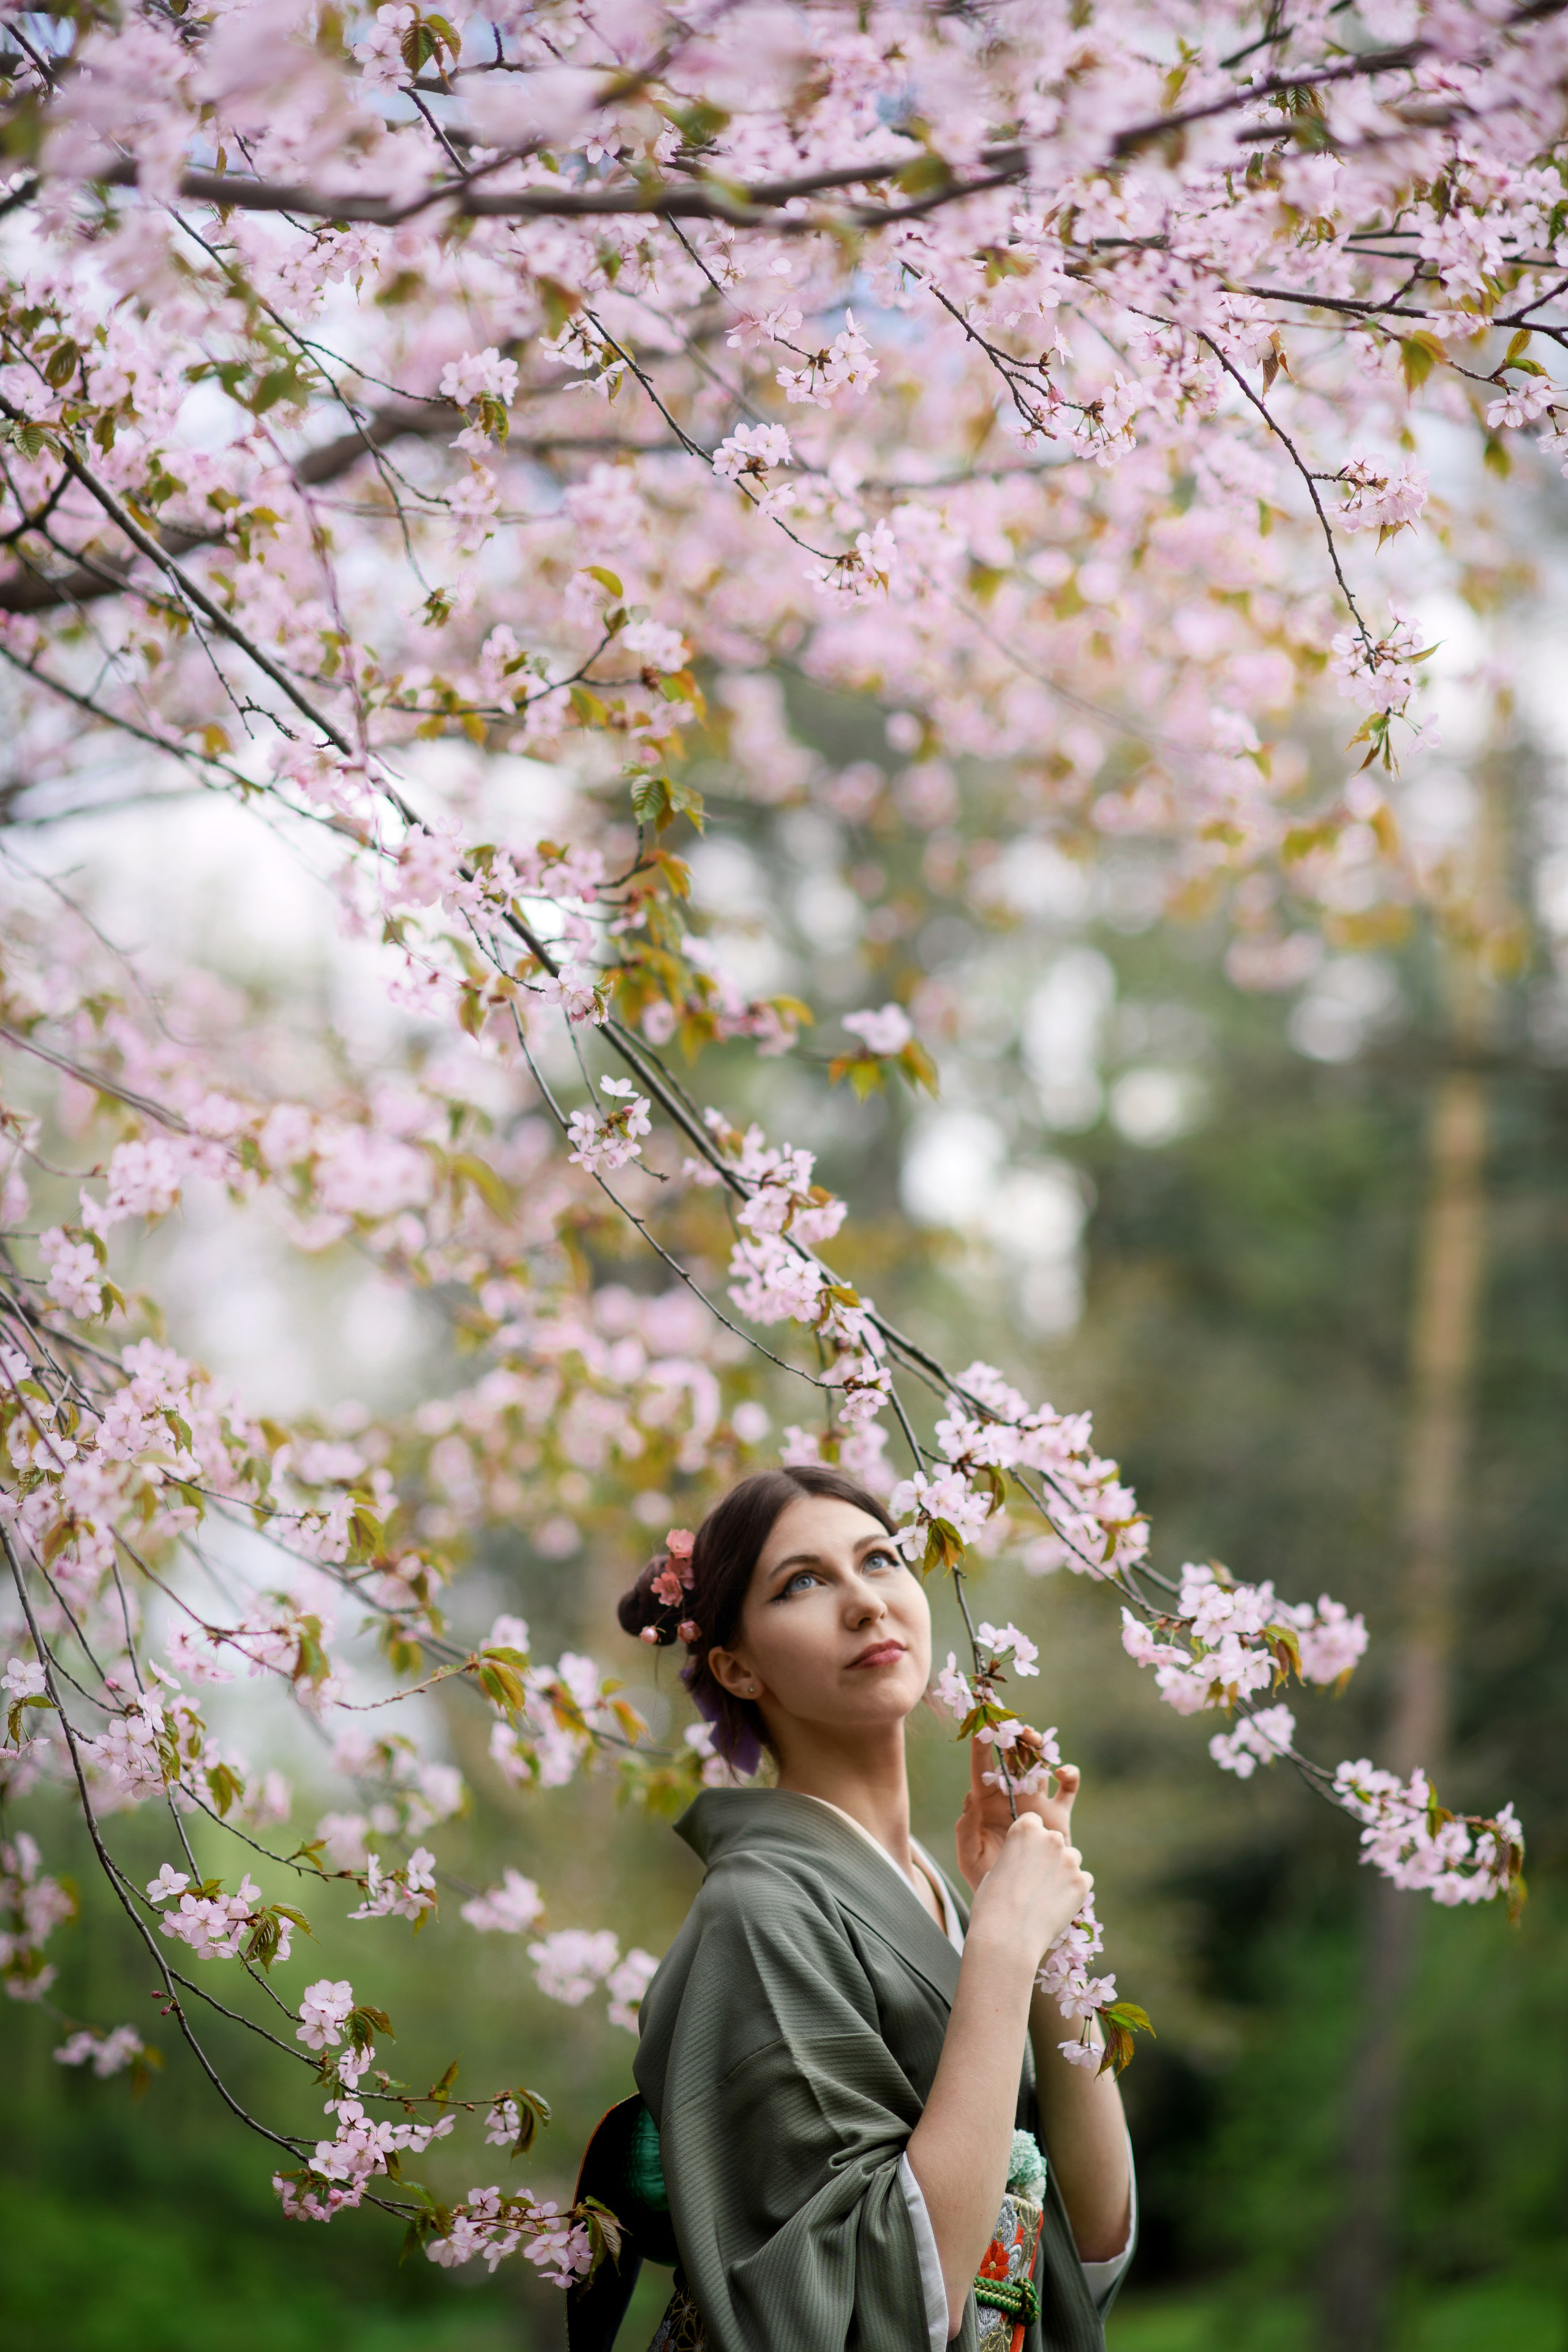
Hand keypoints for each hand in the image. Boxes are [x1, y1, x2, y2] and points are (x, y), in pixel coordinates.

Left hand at [956, 1733, 1080, 1891]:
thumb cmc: (986, 1878)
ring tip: (1035, 1740)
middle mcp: (1012, 1796)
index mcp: (986, 1801)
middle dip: (1015, 1738)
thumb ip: (965, 1831)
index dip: (982, 1746)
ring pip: (1039, 1765)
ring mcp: (1036, 1803)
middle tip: (1017, 1729)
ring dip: (1039, 1747)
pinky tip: (1061, 1772)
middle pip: (1013, 1758)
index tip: (984, 1726)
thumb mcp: (968, 1857)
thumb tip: (970, 1802)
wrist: (1018, 1899)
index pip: (982, 1768)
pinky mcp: (1058, 1815)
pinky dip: (1069, 1774)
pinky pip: (1067, 1789)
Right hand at [964, 1811, 1093, 1969]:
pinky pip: (1083, 1880)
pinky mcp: (1082, 1883)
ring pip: (1072, 1859)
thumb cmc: (992, 1904)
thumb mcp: (996, 1870)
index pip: (1034, 1822)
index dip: (1029, 1839)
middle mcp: (1050, 1838)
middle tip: (1035, 1881)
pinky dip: (1074, 1890)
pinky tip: (1058, 1905)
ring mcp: (1069, 1860)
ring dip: (1063, 1871)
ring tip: (1047, 1895)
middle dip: (1048, 1855)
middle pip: (1055, 1840)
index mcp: (1025, 1829)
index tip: (1024, 1855)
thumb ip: (1017, 1858)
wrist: (1007, 1936)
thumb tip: (1028, 1865)